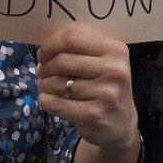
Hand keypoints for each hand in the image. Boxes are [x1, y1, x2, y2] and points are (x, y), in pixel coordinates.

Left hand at [35, 27, 137, 151]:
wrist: (121, 124)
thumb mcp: (105, 61)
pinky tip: (48, 99)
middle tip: (41, 71)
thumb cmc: (106, 86)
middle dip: (45, 66)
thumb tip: (46, 45)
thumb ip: (82, 48)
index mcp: (116, 51)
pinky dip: (45, 100)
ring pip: (57, 83)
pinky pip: (56, 104)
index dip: (50, 45)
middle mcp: (114, 71)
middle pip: (63, 61)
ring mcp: (105, 94)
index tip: (43, 54)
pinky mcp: (94, 115)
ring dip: (44, 84)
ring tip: (46, 85)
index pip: (73, 38)